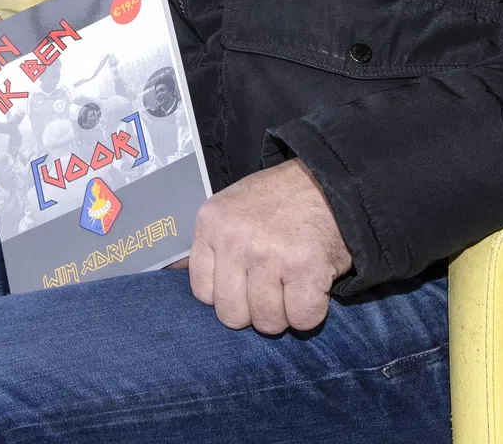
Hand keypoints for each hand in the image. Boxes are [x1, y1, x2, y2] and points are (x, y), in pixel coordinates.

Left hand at [184, 159, 351, 333]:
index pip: (202, 292)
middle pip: (231, 315)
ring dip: (285, 313)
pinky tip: (313, 288)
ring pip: (267, 322)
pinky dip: (312, 313)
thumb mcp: (231, 209)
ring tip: (294, 286)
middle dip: (255, 311)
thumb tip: (171, 269)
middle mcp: (235, 239)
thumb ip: (209, 242)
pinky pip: (302, 319)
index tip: (246, 282)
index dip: (228, 294)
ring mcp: (268, 254)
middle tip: (273, 288)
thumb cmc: (280, 201)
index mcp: (211, 223)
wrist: (330, 180)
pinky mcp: (305, 268)